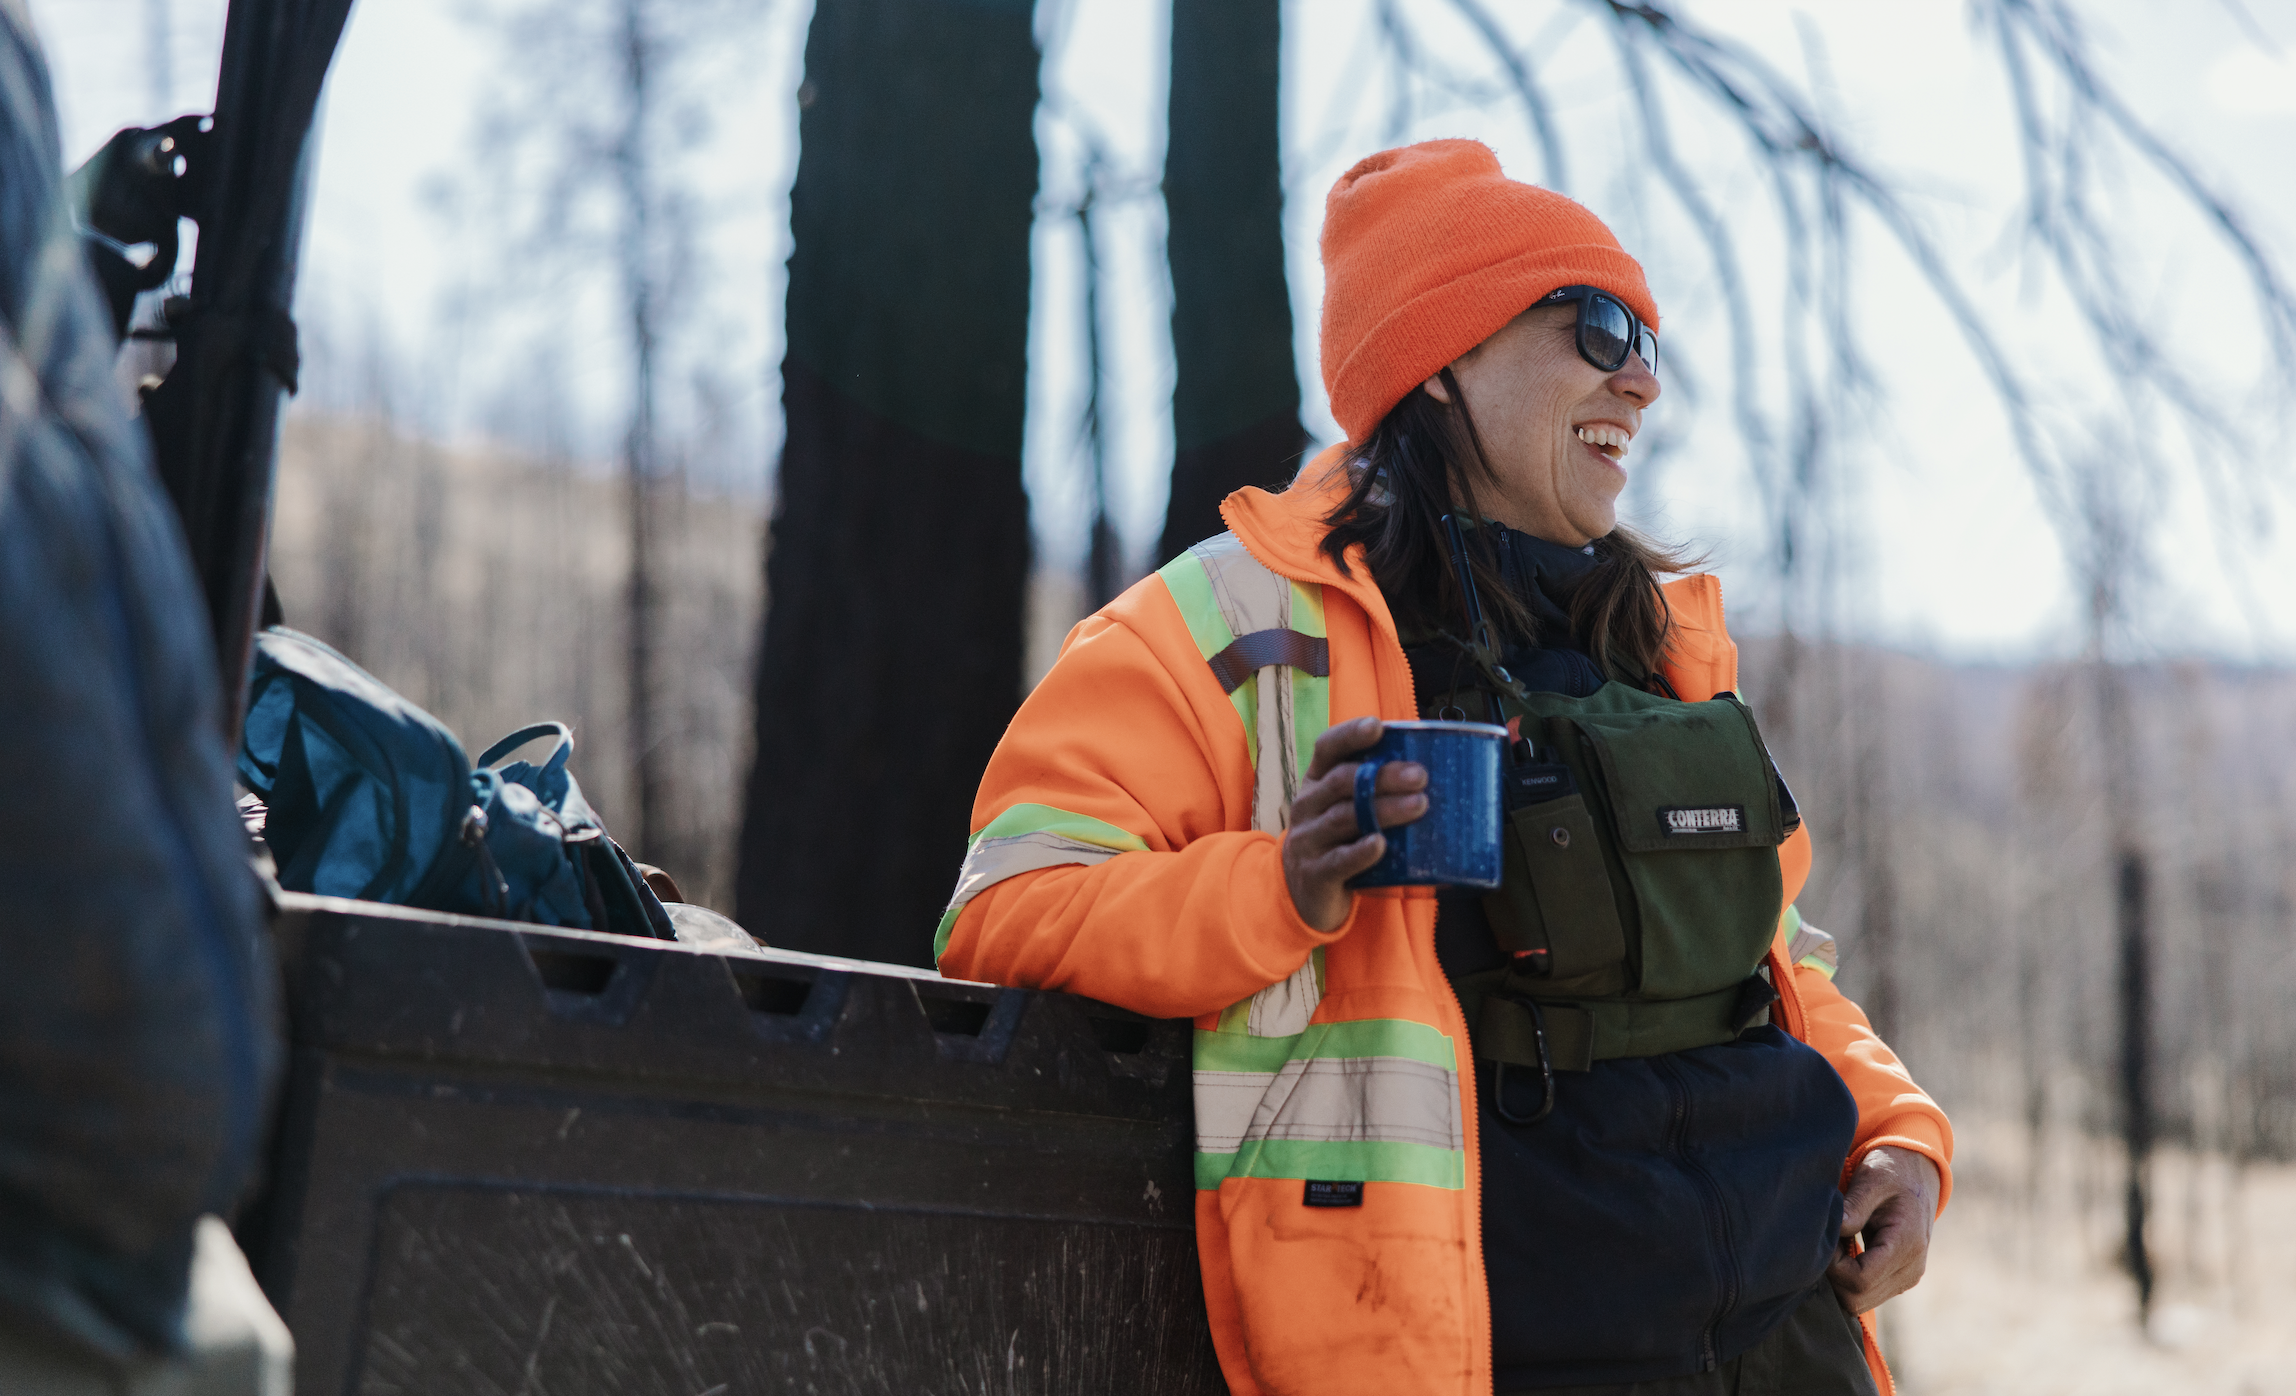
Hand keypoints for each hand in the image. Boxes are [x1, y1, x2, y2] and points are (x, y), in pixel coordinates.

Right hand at [1281, 717, 1427, 931]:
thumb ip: (1376, 790)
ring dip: (1383, 810)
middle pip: (1342, 782)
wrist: (1306, 893)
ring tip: (1419, 805)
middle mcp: (1307, 805)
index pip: (1327, 748)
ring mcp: (1308, 839)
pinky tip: (1380, 844)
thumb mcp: (1347, 808)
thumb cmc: (1339, 840)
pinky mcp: (1316, 873)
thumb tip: (1440, 768)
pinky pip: (1338, 860)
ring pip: (1344, 818)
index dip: (1350, 735)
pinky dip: (1360, 852)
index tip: (1377, 727)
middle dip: (1383, 775)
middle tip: (1420, 776)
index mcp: (1316, 781)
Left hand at [1826, 1145, 1940, 1313]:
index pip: (1860, 1280)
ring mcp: (1907, 1278)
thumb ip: (1855, 1205)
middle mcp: (1911, 1269)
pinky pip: (1865, 1293)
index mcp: (1906, 1245)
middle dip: (1833, 1275)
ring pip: (1859, 1302)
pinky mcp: (1899, 1279)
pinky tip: (1844, 1250)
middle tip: (1826, 1241)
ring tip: (1836, 1243)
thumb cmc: (1891, 1172)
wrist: (1916, 1175)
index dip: (1833, 1266)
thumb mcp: (1872, 1179)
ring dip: (1839, 1279)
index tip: (1824, 1238)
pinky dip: (1848, 1279)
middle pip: (1857, 1298)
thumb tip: (1836, 1228)